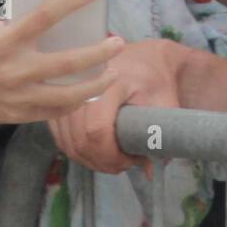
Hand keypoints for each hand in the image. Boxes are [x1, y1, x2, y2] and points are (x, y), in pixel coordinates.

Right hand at [0, 0, 121, 124]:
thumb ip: (17, 30)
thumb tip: (48, 26)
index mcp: (5, 42)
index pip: (47, 16)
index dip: (74, 1)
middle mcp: (14, 71)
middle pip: (68, 62)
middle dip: (99, 53)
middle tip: (117, 43)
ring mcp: (16, 98)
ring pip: (67, 95)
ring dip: (94, 84)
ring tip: (110, 74)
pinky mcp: (15, 116)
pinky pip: (52, 111)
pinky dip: (71, 102)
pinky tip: (84, 94)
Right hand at [50, 39, 182, 174]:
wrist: (143, 56)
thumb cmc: (155, 78)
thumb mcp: (165, 101)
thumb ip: (161, 134)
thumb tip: (148, 170)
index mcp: (111, 81)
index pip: (96, 129)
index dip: (110, 155)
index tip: (131, 160)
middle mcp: (84, 83)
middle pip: (79, 139)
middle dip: (102, 161)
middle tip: (124, 163)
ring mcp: (69, 91)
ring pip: (67, 141)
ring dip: (89, 159)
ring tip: (113, 158)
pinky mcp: (62, 99)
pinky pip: (61, 135)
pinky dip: (77, 150)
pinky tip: (97, 151)